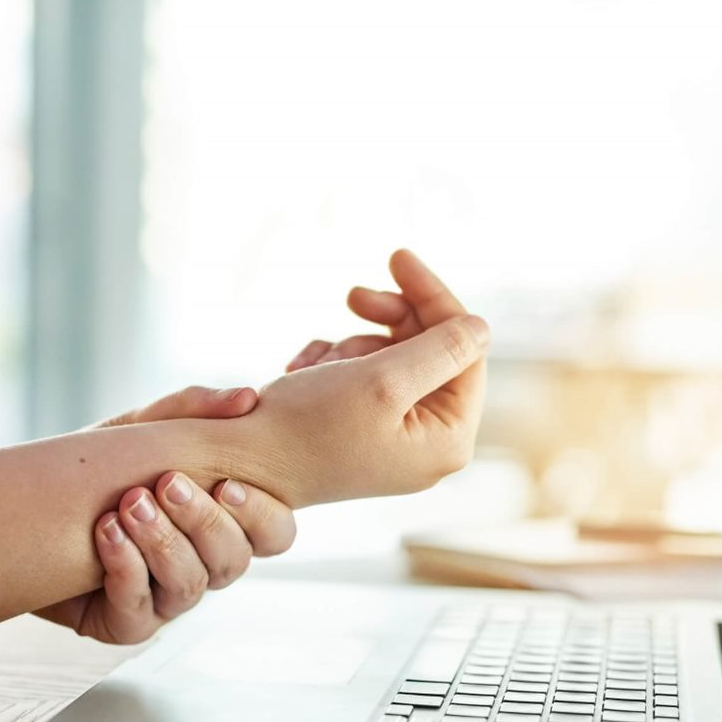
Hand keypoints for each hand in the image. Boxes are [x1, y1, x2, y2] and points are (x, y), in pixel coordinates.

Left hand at [34, 386, 295, 643]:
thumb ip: (195, 409)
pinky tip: (106, 534)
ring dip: (162, 542)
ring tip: (127, 504)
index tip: (227, 486)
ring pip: (191, 585)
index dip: (263, 517)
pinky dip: (126, 569)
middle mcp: (207, 564)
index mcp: (227, 522)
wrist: (33, 506)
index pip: (276, 534)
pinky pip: (141, 611)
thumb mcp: (148, 428)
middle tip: (167, 482)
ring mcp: (170, 598)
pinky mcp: (129, 623)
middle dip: (203, 522)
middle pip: (234, 560)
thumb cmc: (108, 466)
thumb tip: (247, 397)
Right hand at [216, 250, 489, 507]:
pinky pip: (366, 378)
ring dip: (352, 346)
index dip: (434, 301)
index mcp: (448, 439)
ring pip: (393, 360)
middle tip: (352, 295)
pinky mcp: (365, 433)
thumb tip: (481, 328)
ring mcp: (397, 440)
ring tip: (316, 361)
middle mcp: (429, 445)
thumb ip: (442, 348)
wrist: (239, 464)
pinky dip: (334, 364)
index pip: (466, 353)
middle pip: (432, 354)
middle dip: (388, 321)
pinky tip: (303, 370)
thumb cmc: (306, 428)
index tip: (397, 258)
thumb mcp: (383, 379)